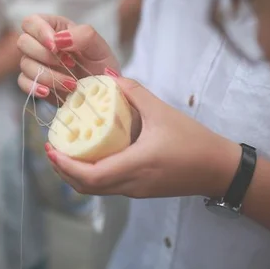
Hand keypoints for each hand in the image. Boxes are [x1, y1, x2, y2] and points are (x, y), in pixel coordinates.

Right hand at [16, 14, 119, 103]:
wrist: (102, 92)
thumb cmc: (100, 65)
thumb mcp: (99, 47)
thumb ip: (84, 35)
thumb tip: (59, 39)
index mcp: (54, 28)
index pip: (32, 22)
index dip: (40, 32)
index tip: (56, 46)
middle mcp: (41, 44)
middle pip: (23, 42)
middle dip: (45, 55)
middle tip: (69, 64)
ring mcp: (35, 63)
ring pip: (24, 64)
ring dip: (47, 75)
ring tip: (70, 84)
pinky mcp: (34, 83)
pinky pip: (23, 83)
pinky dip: (35, 88)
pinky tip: (49, 91)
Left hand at [44, 74, 241, 198]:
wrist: (219, 169)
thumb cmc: (194, 141)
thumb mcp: (162, 111)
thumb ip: (134, 92)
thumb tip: (108, 77)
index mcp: (135, 165)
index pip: (90, 176)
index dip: (65, 165)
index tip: (50, 148)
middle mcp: (131, 184)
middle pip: (86, 186)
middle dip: (64, 170)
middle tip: (52, 148)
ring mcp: (136, 191)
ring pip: (96, 189)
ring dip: (76, 174)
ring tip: (66, 152)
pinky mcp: (141, 190)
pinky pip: (109, 186)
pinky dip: (92, 176)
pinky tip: (91, 156)